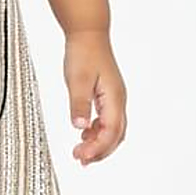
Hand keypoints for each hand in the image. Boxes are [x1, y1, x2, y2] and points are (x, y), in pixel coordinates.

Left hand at [63, 28, 126, 165]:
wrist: (88, 33)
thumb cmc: (84, 53)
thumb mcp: (77, 80)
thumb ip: (79, 104)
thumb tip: (80, 127)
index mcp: (114, 98)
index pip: (110, 131)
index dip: (97, 148)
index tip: (81, 157)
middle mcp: (118, 100)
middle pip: (116, 135)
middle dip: (100, 151)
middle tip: (80, 160)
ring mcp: (115, 98)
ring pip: (113, 129)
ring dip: (99, 143)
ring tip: (80, 152)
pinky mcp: (108, 95)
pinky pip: (107, 120)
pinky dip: (97, 132)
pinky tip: (84, 135)